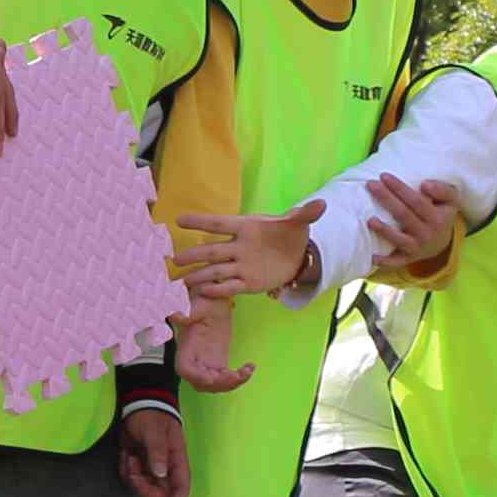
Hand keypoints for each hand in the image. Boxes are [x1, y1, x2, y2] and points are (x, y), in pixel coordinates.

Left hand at [116, 402, 188, 496]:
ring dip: (132, 476)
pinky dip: (125, 469)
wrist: (139, 404)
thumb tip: (160, 473)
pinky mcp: (139, 465)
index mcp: (176, 461)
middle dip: (143, 487)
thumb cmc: (152, 416)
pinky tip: (126, 453)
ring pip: (143, 487)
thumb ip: (157, 452)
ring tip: (129, 456)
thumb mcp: (155, 431)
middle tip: (133, 469)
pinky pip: (131, 478)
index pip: (181, 488)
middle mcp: (166, 468)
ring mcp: (152, 468)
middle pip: (159, 493)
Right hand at [170, 204, 314, 302]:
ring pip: (217, 271)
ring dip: (199, 275)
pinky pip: (230, 287)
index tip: (179, 220)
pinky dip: (218, 290)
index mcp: (246, 228)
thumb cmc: (290, 233)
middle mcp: (239, 248)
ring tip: (180, 281)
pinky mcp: (249, 283)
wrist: (296, 254)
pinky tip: (204, 293)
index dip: (201, 222)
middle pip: (213, 252)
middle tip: (175, 258)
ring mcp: (242, 266)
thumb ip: (305, 213)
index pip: (220, 224)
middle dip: (194, 255)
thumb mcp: (298, 222)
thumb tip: (322, 203)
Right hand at [175, 304, 245, 392]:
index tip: (211, 378)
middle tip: (236, 375)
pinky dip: (238, 378)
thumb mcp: (197, 303)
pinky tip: (250, 367)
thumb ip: (187, 312)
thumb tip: (177, 315)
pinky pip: (225, 378)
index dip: (196, 377)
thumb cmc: (204, 298)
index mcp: (186, 345)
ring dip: (230, 384)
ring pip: (214, 384)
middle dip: (218, 384)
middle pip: (200, 382)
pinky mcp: (218, 362)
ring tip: (246, 371)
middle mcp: (194, 358)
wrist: (214, 300)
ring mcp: (206, 362)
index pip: (184, 369)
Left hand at [360, 172, 463, 282]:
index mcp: (437, 218)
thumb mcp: (451, 200)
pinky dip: (384, 262)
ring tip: (369, 220)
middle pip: (403, 215)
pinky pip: (395, 262)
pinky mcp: (408, 259)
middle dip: (386, 199)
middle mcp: (427, 234)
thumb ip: (442, 189)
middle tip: (371, 185)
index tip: (384, 176)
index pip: (416, 201)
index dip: (400, 188)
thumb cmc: (442, 214)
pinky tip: (371, 257)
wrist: (443, 243)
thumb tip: (424, 185)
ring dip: (383, 230)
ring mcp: (417, 248)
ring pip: (398, 239)